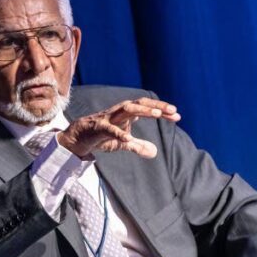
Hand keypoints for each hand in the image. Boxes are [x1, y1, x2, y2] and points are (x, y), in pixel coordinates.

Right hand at [57, 97, 179, 158]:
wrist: (79, 137)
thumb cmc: (102, 136)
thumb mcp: (123, 143)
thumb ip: (138, 146)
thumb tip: (154, 152)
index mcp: (127, 114)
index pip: (148, 108)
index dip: (163, 110)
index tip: (177, 116)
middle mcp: (120, 112)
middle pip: (141, 103)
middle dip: (157, 106)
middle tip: (173, 110)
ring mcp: (109, 118)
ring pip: (127, 109)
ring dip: (142, 111)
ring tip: (156, 115)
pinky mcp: (98, 127)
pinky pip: (109, 129)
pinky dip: (118, 133)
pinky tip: (127, 139)